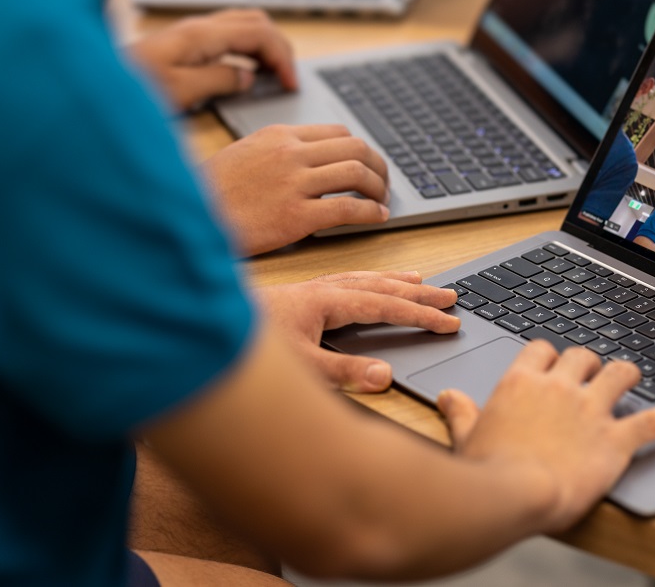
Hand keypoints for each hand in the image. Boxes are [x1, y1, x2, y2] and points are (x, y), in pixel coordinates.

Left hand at [124, 9, 297, 111]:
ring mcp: (190, 33)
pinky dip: (247, 49)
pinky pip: (227, 36)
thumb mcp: (180, 91)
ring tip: (272, 74)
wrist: (91, 85)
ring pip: (243, 25)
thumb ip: (219, 81)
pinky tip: (244, 71)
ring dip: (264, 45)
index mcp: (201, 34)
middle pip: (256, 21)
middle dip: (279, 46)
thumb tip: (247, 78)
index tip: (291, 83)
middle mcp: (198, 27)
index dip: (282, 57)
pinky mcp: (182, 44)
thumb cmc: (129, 88)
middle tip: (288, 77)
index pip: (259, 33)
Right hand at [202, 124, 389, 254]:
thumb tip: (311, 157)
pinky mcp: (296, 216)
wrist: (188, 219)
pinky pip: (348, 208)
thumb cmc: (211, 192)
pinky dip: (371, 212)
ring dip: (379, 188)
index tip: (366, 165)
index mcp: (278, 135)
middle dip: (378, 166)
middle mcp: (290, 154)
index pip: (337, 133)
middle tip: (383, 183)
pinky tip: (377, 218)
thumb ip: (278, 151)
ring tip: (383, 201)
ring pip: (356, 174)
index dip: (359, 150)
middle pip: (355, 148)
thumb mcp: (243, 154)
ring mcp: (294, 184)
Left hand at [252, 272, 458, 391]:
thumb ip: (342, 373)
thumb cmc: (243, 349)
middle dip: (419, 293)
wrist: (201, 325)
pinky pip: (345, 280)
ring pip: (364, 279)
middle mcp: (320, 290)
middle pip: (381, 286)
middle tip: (453, 297)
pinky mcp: (298, 296)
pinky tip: (369, 284)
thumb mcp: (298, 368)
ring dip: (396, 281)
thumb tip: (384, 375)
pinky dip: (368, 280)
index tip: (450, 322)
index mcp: (325, 301)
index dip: (420, 315)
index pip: (385, 306)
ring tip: (422, 280)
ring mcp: (309, 290)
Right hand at [437, 343, 654, 531]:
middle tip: (592, 374)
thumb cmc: (485, 472)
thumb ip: (460, 413)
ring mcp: (590, 411)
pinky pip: (653, 420)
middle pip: (583, 355)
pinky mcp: (615, 440)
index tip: (554, 366)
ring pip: (619, 374)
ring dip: (626, 374)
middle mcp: (558, 388)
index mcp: (520, 383)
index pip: (542, 350)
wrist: (514, 495)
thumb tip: (447, 397)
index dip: (551, 357)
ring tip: (632, 376)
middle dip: (589, 362)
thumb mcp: (465, 437)